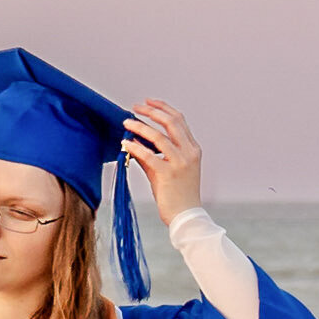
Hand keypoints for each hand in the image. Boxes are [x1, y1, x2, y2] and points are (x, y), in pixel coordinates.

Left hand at [120, 99, 202, 225]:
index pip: (179, 120)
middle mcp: (189, 152)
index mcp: (192, 148)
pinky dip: (136, 147)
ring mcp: (180, 162)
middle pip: (170, 122)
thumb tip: (134, 143)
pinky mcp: (168, 174)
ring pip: (158, 136)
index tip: (148, 102)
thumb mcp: (168, 170)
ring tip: (126, 123)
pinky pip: (149, 155)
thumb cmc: (176, 195)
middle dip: (152, 111)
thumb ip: (154, 154)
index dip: (163, 108)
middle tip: (135, 107)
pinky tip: (126, 143)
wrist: (185, 216)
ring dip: (140, 127)